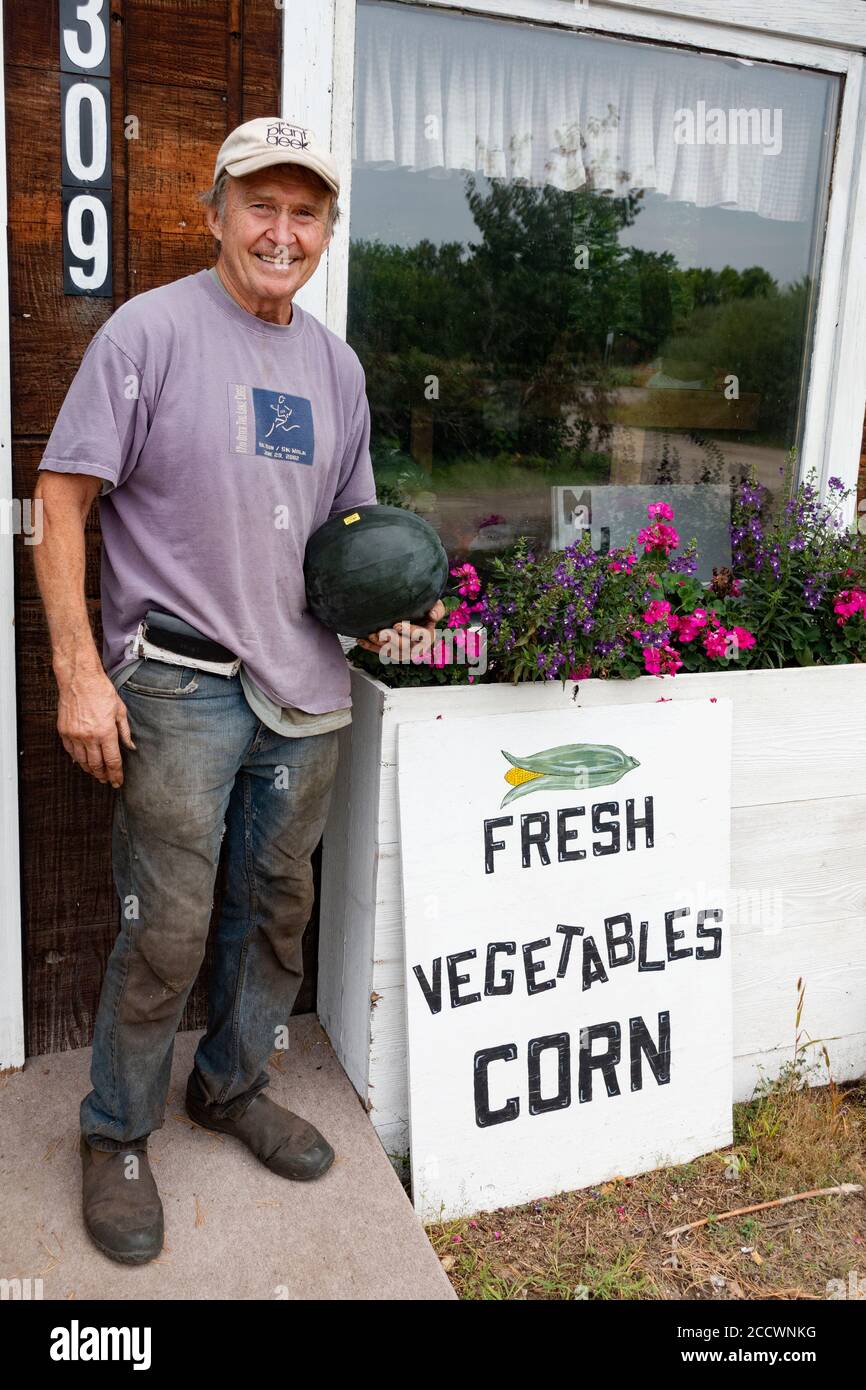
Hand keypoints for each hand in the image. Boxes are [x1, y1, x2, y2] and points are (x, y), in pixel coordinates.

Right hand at [57, 669, 136, 787]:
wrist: (79, 679)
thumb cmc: (101, 691)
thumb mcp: (120, 711)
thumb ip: (125, 731)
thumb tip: (130, 747)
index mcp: (106, 732)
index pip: (112, 761)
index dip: (116, 774)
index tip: (118, 782)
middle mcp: (89, 737)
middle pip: (97, 765)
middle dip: (103, 775)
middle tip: (107, 780)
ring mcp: (75, 735)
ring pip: (82, 761)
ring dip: (90, 770)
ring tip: (97, 773)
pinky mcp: (64, 731)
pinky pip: (70, 751)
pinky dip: (77, 759)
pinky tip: (82, 762)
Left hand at [356, 599, 445, 659]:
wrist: (413, 610)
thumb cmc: (425, 607)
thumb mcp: (434, 605)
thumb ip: (437, 609)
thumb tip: (433, 615)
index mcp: (428, 635)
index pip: (421, 636)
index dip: (409, 632)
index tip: (397, 625)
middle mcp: (416, 647)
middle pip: (405, 647)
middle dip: (392, 640)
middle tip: (382, 633)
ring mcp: (402, 651)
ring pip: (392, 652)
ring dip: (380, 645)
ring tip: (371, 635)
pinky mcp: (390, 651)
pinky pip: (380, 651)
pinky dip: (370, 646)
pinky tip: (361, 640)